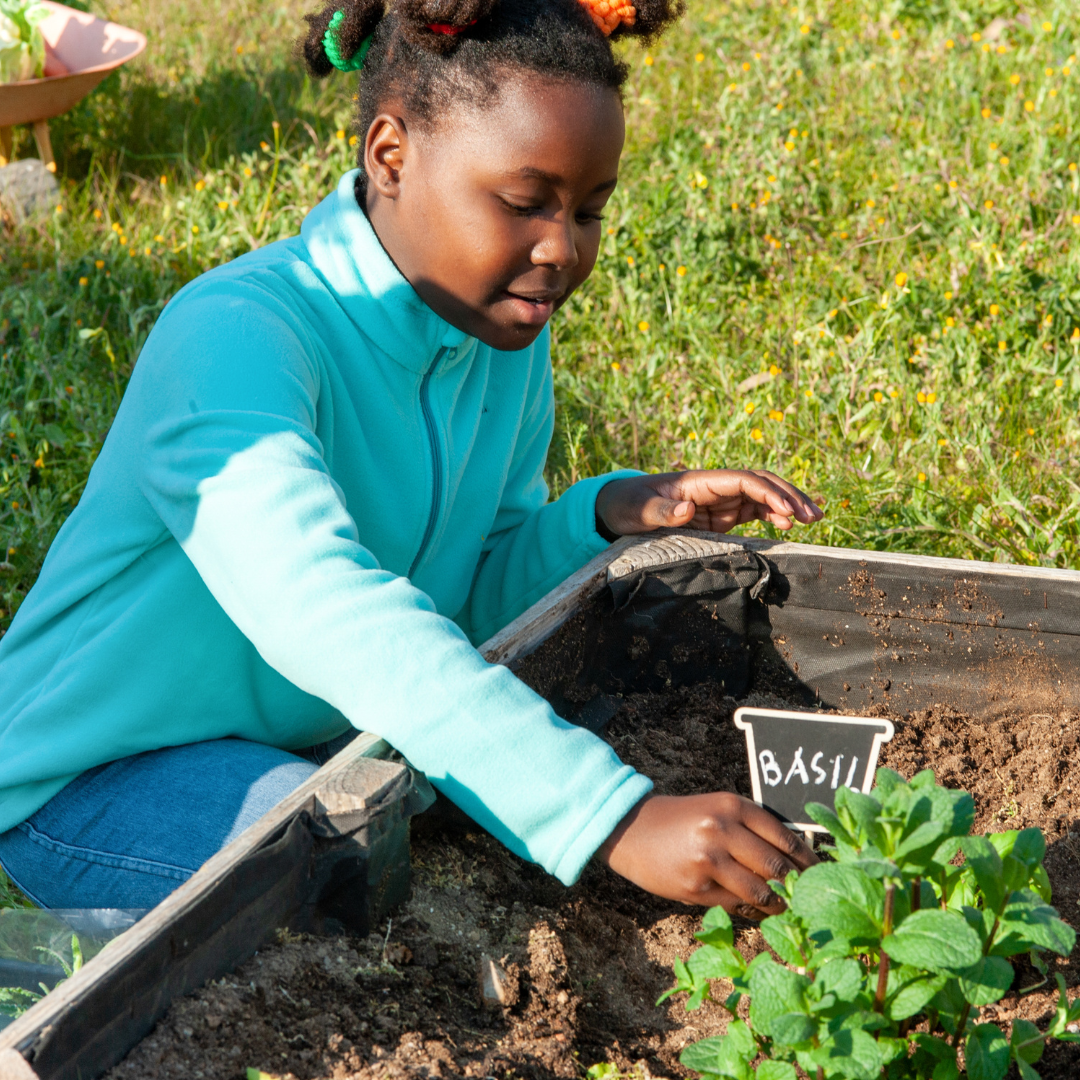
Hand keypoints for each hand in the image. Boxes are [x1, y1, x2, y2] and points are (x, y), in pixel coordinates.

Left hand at [595, 469, 822, 537]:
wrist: (617, 509)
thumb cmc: (626, 506)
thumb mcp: (636, 511)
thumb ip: (659, 512)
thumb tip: (685, 510)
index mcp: (698, 481)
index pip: (742, 480)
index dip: (767, 493)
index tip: (787, 511)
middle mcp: (714, 488)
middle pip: (760, 483)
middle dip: (788, 495)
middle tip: (814, 516)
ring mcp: (718, 502)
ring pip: (762, 497)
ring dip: (787, 505)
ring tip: (812, 521)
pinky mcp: (718, 517)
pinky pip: (753, 512)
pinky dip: (773, 517)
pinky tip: (789, 528)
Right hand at [597, 792, 817, 916]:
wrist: (631, 829)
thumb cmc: (681, 820)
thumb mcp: (715, 809)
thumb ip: (749, 828)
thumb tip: (794, 859)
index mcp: (731, 805)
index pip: (784, 837)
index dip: (808, 860)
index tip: (820, 873)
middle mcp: (721, 829)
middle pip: (776, 866)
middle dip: (797, 886)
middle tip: (810, 896)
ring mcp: (708, 860)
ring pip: (760, 891)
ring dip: (778, 904)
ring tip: (788, 908)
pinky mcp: (696, 887)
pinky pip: (736, 905)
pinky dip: (753, 910)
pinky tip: (758, 910)